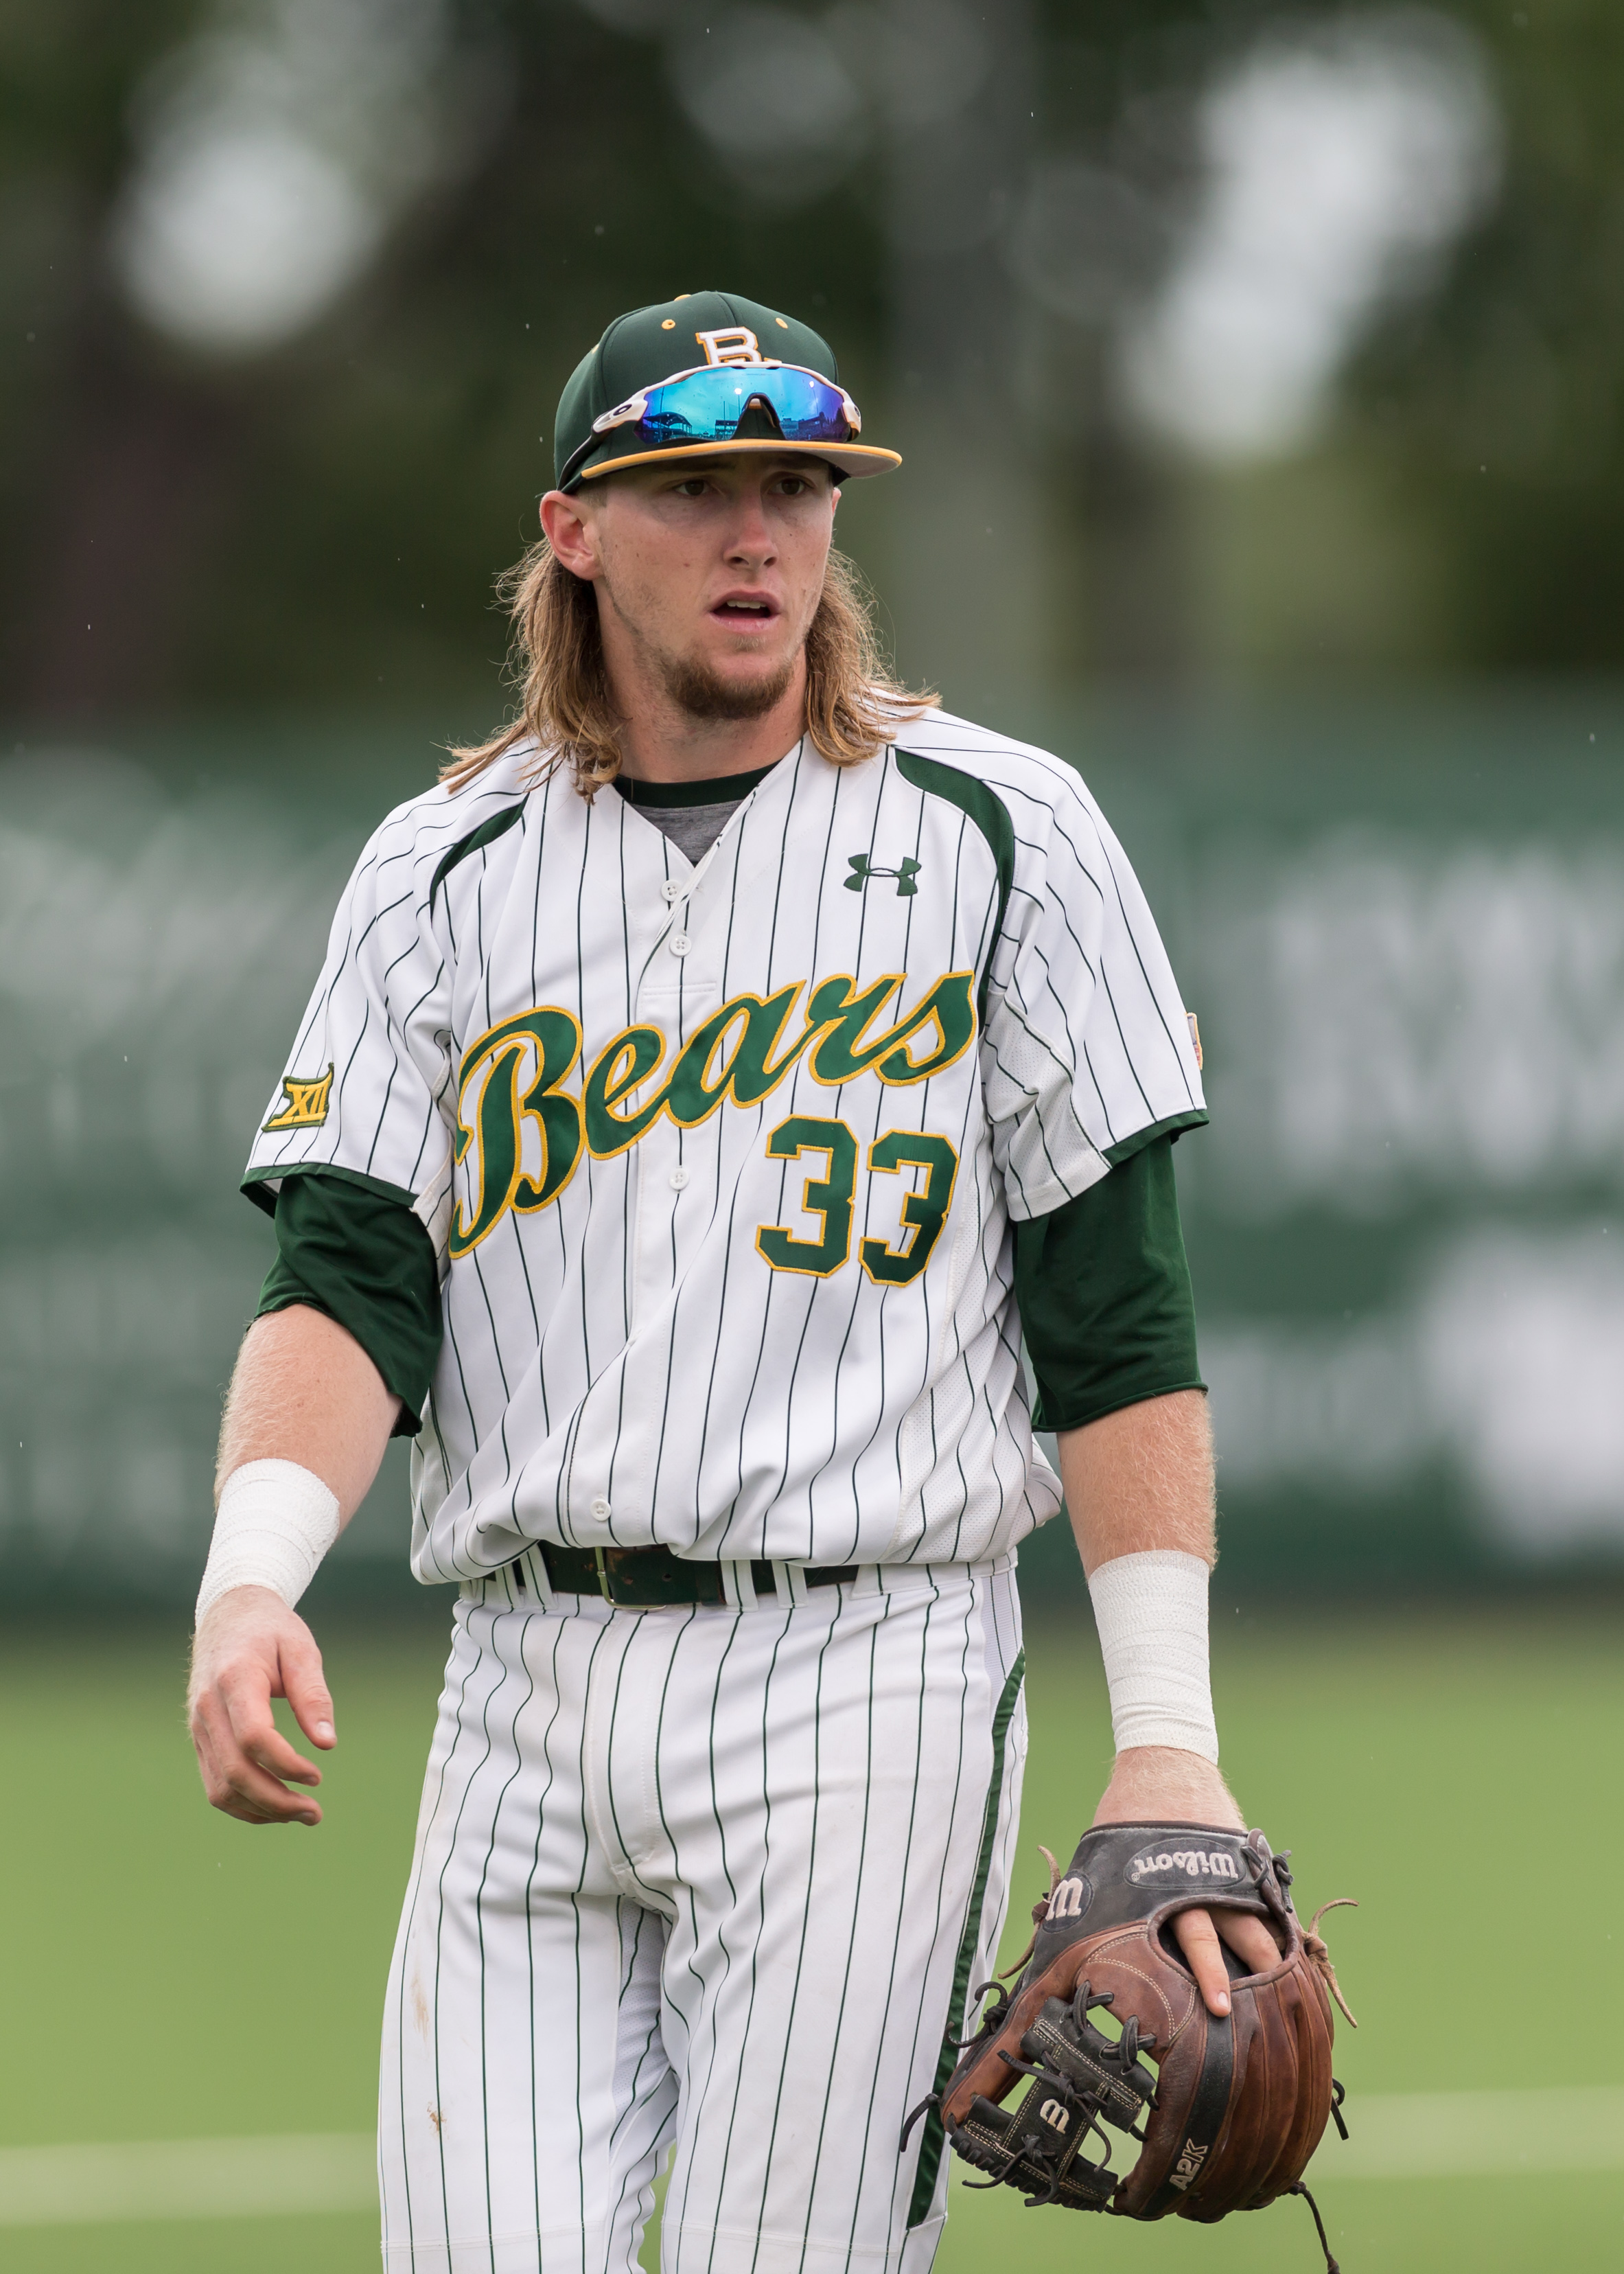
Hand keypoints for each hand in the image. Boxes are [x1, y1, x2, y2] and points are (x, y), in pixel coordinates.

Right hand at [187, 1586, 335, 1825]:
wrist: (228, 1614)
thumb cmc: (271, 1630)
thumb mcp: (300, 1649)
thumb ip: (313, 1695)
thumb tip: (327, 1743)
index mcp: (234, 1679)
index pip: (254, 1737)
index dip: (286, 1764)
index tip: (317, 1774)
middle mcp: (208, 1708)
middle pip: (235, 1772)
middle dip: (276, 1801)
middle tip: (315, 1812)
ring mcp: (198, 1726)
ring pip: (220, 1787)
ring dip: (260, 1811)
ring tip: (301, 1814)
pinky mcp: (199, 1738)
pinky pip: (214, 1783)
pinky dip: (243, 1804)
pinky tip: (275, 1807)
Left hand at [1091, 1745, 1282, 2018]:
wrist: (1164, 1756)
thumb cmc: (1126, 1810)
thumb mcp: (1104, 1854)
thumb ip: (1097, 1897)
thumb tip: (1065, 1943)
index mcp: (1160, 1887)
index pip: (1184, 1943)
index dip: (1200, 1980)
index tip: (1210, 2011)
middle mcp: (1196, 1882)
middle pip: (1224, 1938)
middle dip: (1237, 1976)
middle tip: (1249, 2013)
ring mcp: (1224, 1866)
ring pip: (1252, 1918)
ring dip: (1267, 1953)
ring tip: (1288, 1986)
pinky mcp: (1241, 1852)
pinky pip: (1261, 1893)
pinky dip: (1274, 1918)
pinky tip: (1286, 1944)